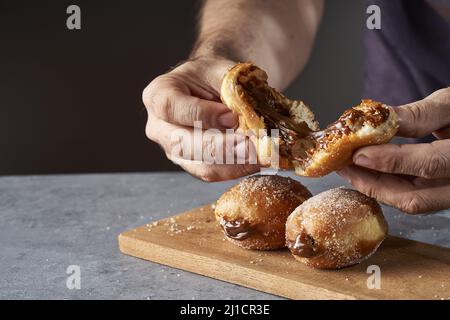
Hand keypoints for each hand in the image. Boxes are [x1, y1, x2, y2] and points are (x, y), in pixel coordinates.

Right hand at [143, 56, 259, 181]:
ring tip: (260, 156)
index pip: (171, 107)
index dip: (201, 114)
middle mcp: (159, 127)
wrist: (211, 87)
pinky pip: (213, 173)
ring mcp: (173, 150)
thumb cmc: (213, 75)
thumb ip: (230, 88)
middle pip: (183, 145)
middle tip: (251, 146)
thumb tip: (243, 118)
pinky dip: (237, 168)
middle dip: (221, 148)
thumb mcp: (219, 70)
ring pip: (200, 166)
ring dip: (233, 164)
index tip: (231, 116)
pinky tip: (257, 161)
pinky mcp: (192, 164)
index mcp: (158, 95)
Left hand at [338, 88, 449, 213]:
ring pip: (412, 203)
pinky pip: (415, 198)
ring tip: (349, 168)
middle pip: (415, 198)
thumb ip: (422, 113)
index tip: (357, 154)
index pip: (430, 164)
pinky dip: (388, 186)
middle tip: (343, 165)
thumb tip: (382, 119)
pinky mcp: (446, 195)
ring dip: (376, 187)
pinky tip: (369, 171)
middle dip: (372, 183)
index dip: (390, 161)